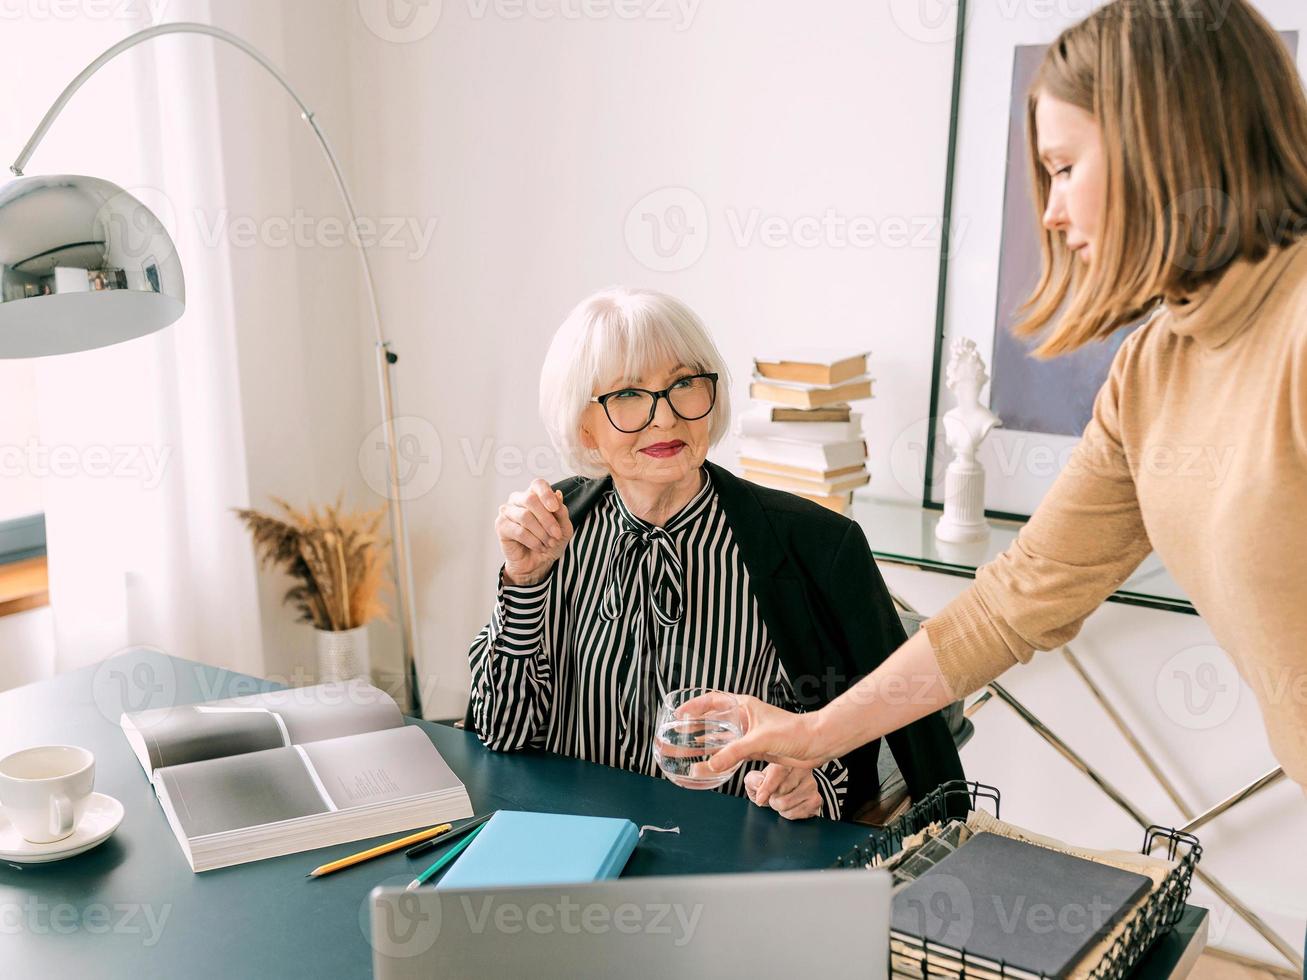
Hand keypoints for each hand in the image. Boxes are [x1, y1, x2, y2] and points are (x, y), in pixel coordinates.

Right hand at [496, 478, 573, 586]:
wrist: (538, 563)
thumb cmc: (549, 541)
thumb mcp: (563, 528)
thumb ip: (562, 512)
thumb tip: (558, 494)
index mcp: (534, 495)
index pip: (538, 484)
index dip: (546, 494)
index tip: (555, 508)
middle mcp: (518, 499)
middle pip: (531, 499)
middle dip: (547, 519)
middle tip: (556, 534)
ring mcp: (507, 511)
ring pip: (525, 516)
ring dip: (541, 532)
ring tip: (549, 543)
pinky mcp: (501, 526)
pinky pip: (519, 531)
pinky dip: (533, 541)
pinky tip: (539, 547)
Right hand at [677, 692, 832, 772]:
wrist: (816, 744)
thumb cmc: (794, 732)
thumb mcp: (760, 739)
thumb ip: (734, 752)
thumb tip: (710, 764)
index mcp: (744, 706)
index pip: (713, 701)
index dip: (694, 706)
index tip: (679, 713)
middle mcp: (744, 718)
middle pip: (714, 721)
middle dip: (695, 728)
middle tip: (676, 735)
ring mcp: (749, 734)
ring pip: (721, 739)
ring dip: (705, 744)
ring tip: (686, 751)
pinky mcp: (755, 749)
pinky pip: (731, 752)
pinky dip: (719, 757)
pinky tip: (709, 764)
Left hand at [744, 765, 822, 819]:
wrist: (787, 792)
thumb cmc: (770, 784)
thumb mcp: (755, 780)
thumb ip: (753, 779)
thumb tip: (760, 783)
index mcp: (786, 759)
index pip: (778, 772)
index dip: (767, 787)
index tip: (760, 798)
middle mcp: (802, 769)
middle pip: (781, 790)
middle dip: (771, 798)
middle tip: (773, 795)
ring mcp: (811, 784)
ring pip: (786, 803)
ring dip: (779, 807)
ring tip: (781, 799)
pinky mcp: (816, 799)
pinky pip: (795, 813)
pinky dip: (788, 814)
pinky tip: (790, 805)